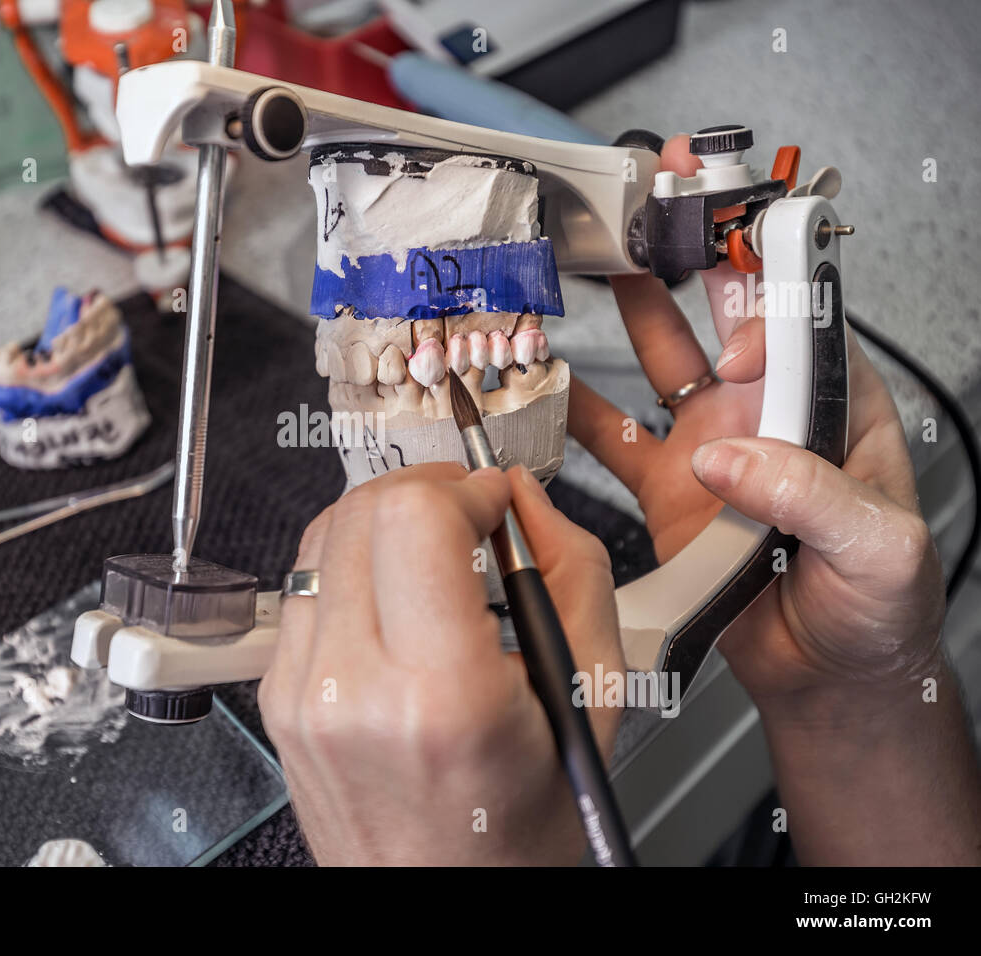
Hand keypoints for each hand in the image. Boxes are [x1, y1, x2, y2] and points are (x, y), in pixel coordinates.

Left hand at [258, 462, 623, 864]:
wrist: (438, 896)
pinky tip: (394, 592)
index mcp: (442, 696)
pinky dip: (351, 564)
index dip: (464, 490)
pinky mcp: (277, 694)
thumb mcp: (587, 701)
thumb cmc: (512, 829)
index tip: (494, 503)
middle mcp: (354, 690)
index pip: (416, 519)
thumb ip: (570, 574)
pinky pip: (302, 585)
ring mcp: (303, 693)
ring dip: (385, 519)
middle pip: (363, 511)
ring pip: (322, 535)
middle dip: (427, 491)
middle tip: (470, 514)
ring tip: (435, 550)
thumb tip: (524, 499)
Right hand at [568, 135, 945, 717]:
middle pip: (727, 312)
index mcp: (834, 405)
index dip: (764, 299)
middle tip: (654, 208)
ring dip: (634, 309)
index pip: (800, 320)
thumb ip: (809, 493)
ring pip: (663, 358)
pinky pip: (612, 438)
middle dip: (693, 256)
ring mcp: (710, 445)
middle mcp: (767, 412)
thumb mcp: (877, 545)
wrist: (826, 677)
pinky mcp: (664, 490)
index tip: (732, 330)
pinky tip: (550, 378)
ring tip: (602, 261)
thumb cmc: (879, 607)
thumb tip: (726, 458)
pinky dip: (577, 409)